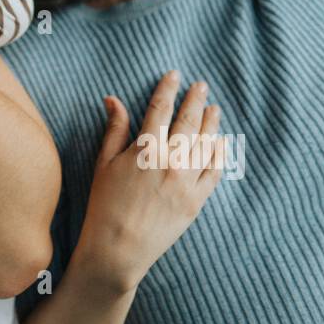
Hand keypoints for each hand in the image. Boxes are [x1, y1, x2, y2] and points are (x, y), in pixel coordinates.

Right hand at [69, 71, 222, 295]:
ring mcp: (186, 181)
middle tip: (201, 86)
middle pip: (188, 122)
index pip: (160, 109)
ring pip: (205, 144)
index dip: (168, 89)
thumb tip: (113, 98)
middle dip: (195, 100)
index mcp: (144, 149)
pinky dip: (219, 155)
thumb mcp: (103, 163)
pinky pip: (214, 172)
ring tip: (214, 109)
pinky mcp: (196, 201)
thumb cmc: (104, 205)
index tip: (175, 75)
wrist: (118, 248)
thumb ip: (114, 129)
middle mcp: (169, 161)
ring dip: (211, 123)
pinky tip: (220, 144)